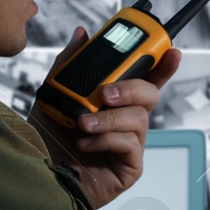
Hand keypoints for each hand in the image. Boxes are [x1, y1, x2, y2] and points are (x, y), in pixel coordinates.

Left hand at [30, 26, 180, 206]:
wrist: (37, 174)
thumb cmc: (47, 140)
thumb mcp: (53, 96)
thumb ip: (68, 65)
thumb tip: (82, 35)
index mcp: (114, 103)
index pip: (145, 79)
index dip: (162, 65)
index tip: (172, 51)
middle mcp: (125, 121)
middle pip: (149, 94)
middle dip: (131, 88)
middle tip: (106, 94)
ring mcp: (130, 144)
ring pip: (139, 118)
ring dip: (109, 118)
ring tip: (83, 123)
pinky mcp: (130, 166)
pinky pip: (130, 143)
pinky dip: (106, 139)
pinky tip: (85, 143)